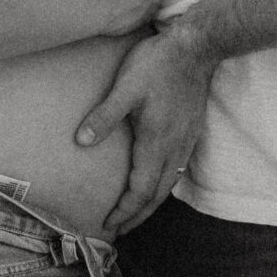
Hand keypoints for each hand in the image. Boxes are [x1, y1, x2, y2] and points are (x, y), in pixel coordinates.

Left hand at [74, 22, 216, 232]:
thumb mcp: (125, 87)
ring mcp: (185, 141)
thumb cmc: (158, 64)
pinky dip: (164, 186)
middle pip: (157, 195)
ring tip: (136, 213)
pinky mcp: (191, 132)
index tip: (109, 223)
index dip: (125, 210)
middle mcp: (174, 148)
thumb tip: (81, 141)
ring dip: (152, 203)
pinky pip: (178, 170)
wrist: (196, 48)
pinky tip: (157, 182)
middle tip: (120, 229)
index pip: (140, 190)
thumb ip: (104, 116)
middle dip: (138, 215)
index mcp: (156, 142)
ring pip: (170, 184)